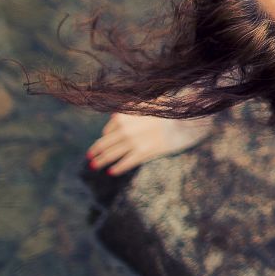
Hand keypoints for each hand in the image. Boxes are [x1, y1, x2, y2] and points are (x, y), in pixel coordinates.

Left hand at [87, 112, 212, 175]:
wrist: (185, 120)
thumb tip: (115, 118)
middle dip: (95, 151)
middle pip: (104, 143)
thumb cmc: (168, 110)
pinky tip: (111, 172)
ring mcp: (133, 142)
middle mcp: (124, 129)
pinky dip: (117, 168)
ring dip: (101, 161)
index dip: (104, 137)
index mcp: (123, 116)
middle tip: (90, 157)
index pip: (107, 130)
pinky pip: (126, 162)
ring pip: (111, 154)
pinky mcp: (143, 152)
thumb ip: (130, 110)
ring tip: (94, 166)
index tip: (102, 142)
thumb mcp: (146, 104)